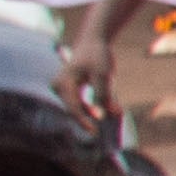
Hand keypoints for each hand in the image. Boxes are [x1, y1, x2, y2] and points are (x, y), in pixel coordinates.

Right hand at [54, 2, 136, 136]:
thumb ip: (105, 95)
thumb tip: (111, 114)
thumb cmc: (96, 56)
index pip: (72, 107)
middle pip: (74, 109)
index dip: (84, 121)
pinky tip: (111, 108)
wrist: (92, 43)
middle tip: (114, 118)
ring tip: (116, 110)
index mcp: (63, 83)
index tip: (95, 132)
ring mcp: (62, 89)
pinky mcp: (69, 91)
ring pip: (79, 108)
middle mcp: (58, 87)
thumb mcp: (103, 74)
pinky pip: (81, 104)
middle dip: (93, 116)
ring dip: (95, 112)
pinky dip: (94, 107)